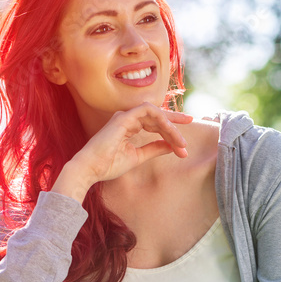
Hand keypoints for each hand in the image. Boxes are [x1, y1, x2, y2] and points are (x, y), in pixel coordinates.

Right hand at [53, 103, 192, 201]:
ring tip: (181, 141)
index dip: (171, 130)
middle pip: (157, 116)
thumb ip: (154, 149)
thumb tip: (171, 146)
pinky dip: (162, 121)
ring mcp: (125, 116)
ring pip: (155, 113)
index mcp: (129, 126)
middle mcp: (127, 118)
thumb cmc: (109, 165)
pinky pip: (148, 112)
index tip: (184, 142)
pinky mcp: (124, 118)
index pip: (154, 123)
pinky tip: (171, 132)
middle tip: (190, 126)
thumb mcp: (138, 157)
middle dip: (175, 123)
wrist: (91, 169)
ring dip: (171, 126)